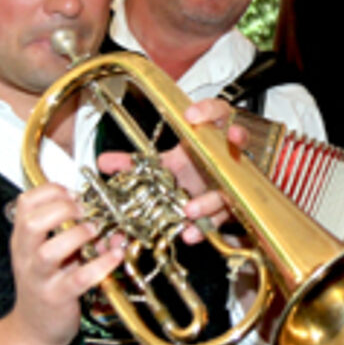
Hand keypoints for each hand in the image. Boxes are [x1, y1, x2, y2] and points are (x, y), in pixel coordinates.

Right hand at [7, 183, 123, 344]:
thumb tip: (113, 226)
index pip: (26, 203)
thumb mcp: (55, 258)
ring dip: (76, 235)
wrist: (33, 330)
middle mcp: (26, 257)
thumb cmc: (46, 287)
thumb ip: (78, 237)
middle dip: (61, 209)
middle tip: (83, 210)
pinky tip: (115, 254)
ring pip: (48, 252)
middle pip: (32, 223)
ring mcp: (39, 279)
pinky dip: (100, 264)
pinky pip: (78, 279)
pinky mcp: (56, 298)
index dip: (50, 191)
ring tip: (94, 231)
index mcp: (23, 240)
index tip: (72, 193)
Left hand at [96, 98, 246, 245]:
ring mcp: (233, 182)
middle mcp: (226, 157)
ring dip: (210, 200)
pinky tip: (190, 234)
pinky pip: (222, 217)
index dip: (208, 110)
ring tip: (190, 210)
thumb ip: (136, 163)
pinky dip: (204, 228)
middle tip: (220, 142)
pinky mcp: (233, 208)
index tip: (191, 115)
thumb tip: (104, 162)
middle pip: (239, 141)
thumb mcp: (165, 164)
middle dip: (233, 141)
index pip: (218, 113)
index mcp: (210, 139)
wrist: (215, 197)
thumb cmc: (195, 173)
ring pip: (231, 184)